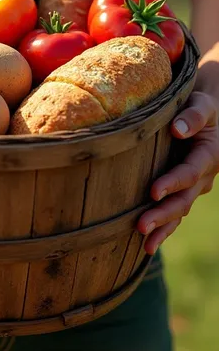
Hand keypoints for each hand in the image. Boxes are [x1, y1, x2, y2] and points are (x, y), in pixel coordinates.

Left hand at [138, 91, 218, 253]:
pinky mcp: (182, 191)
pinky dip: (163, 230)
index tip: (154, 191)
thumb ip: (193, 115)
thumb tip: (177, 129)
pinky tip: (146, 246)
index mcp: (210, 153)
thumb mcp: (201, 103)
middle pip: (184, 199)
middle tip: (141, 226)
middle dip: (163, 214)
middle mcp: (204, 175)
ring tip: (145, 244)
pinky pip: (174, 215)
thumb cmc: (198, 103)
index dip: (173, 182)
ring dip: (163, 228)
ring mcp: (194, 187)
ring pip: (180, 211)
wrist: (200, 111)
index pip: (190, 172)